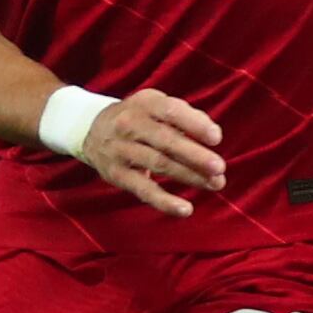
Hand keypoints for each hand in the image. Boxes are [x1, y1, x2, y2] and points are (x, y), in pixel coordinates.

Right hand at [77, 89, 226, 217]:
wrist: (92, 129)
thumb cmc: (138, 117)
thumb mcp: (155, 105)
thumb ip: (184, 115)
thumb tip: (212, 135)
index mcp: (145, 103)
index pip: (170, 111)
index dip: (194, 124)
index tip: (216, 138)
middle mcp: (130, 124)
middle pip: (165, 141)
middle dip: (195, 155)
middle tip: (220, 167)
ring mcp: (121, 150)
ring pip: (158, 164)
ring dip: (189, 176)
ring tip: (215, 184)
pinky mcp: (118, 174)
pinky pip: (143, 190)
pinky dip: (165, 202)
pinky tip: (185, 209)